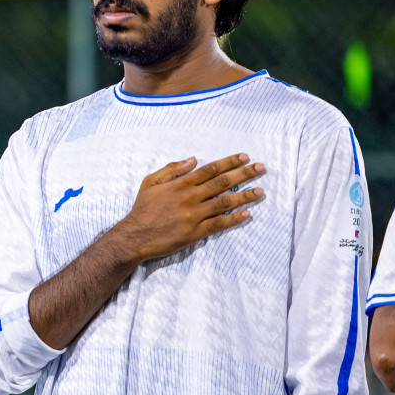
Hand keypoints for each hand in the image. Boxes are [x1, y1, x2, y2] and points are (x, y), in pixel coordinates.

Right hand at [108, 154, 264, 264]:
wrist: (134, 236)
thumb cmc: (142, 209)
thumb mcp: (150, 182)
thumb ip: (171, 169)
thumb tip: (193, 159)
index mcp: (180, 184)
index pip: (210, 170)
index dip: (229, 162)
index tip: (244, 157)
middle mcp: (189, 198)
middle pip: (222, 183)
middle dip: (244, 174)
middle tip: (260, 168)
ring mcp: (193, 216)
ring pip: (224, 203)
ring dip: (245, 196)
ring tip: (260, 191)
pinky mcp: (195, 233)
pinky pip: (219, 224)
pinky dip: (234, 219)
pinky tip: (247, 214)